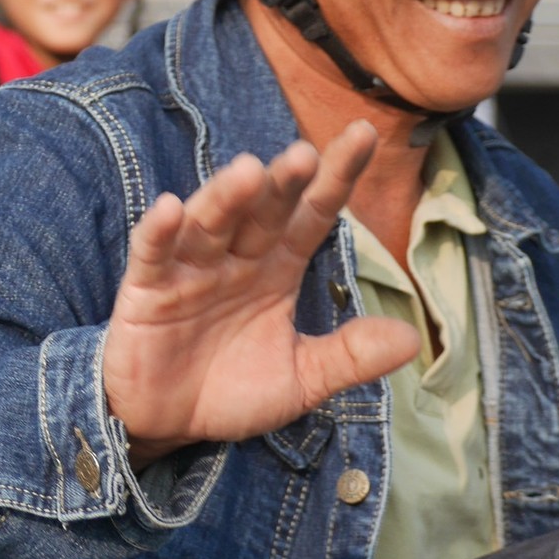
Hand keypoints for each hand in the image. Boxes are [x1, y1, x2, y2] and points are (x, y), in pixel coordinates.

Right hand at [103, 121, 419, 464]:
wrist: (165, 424)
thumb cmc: (230, 390)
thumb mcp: (299, 380)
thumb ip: (348, 357)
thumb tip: (412, 338)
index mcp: (277, 268)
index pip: (312, 214)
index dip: (335, 177)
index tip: (363, 135)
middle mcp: (236, 259)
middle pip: (262, 211)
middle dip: (282, 182)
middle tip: (303, 155)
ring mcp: (190, 270)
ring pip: (210, 223)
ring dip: (226, 197)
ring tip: (248, 172)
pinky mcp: (147, 290)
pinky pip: (154, 254)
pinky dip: (159, 231)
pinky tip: (170, 208)